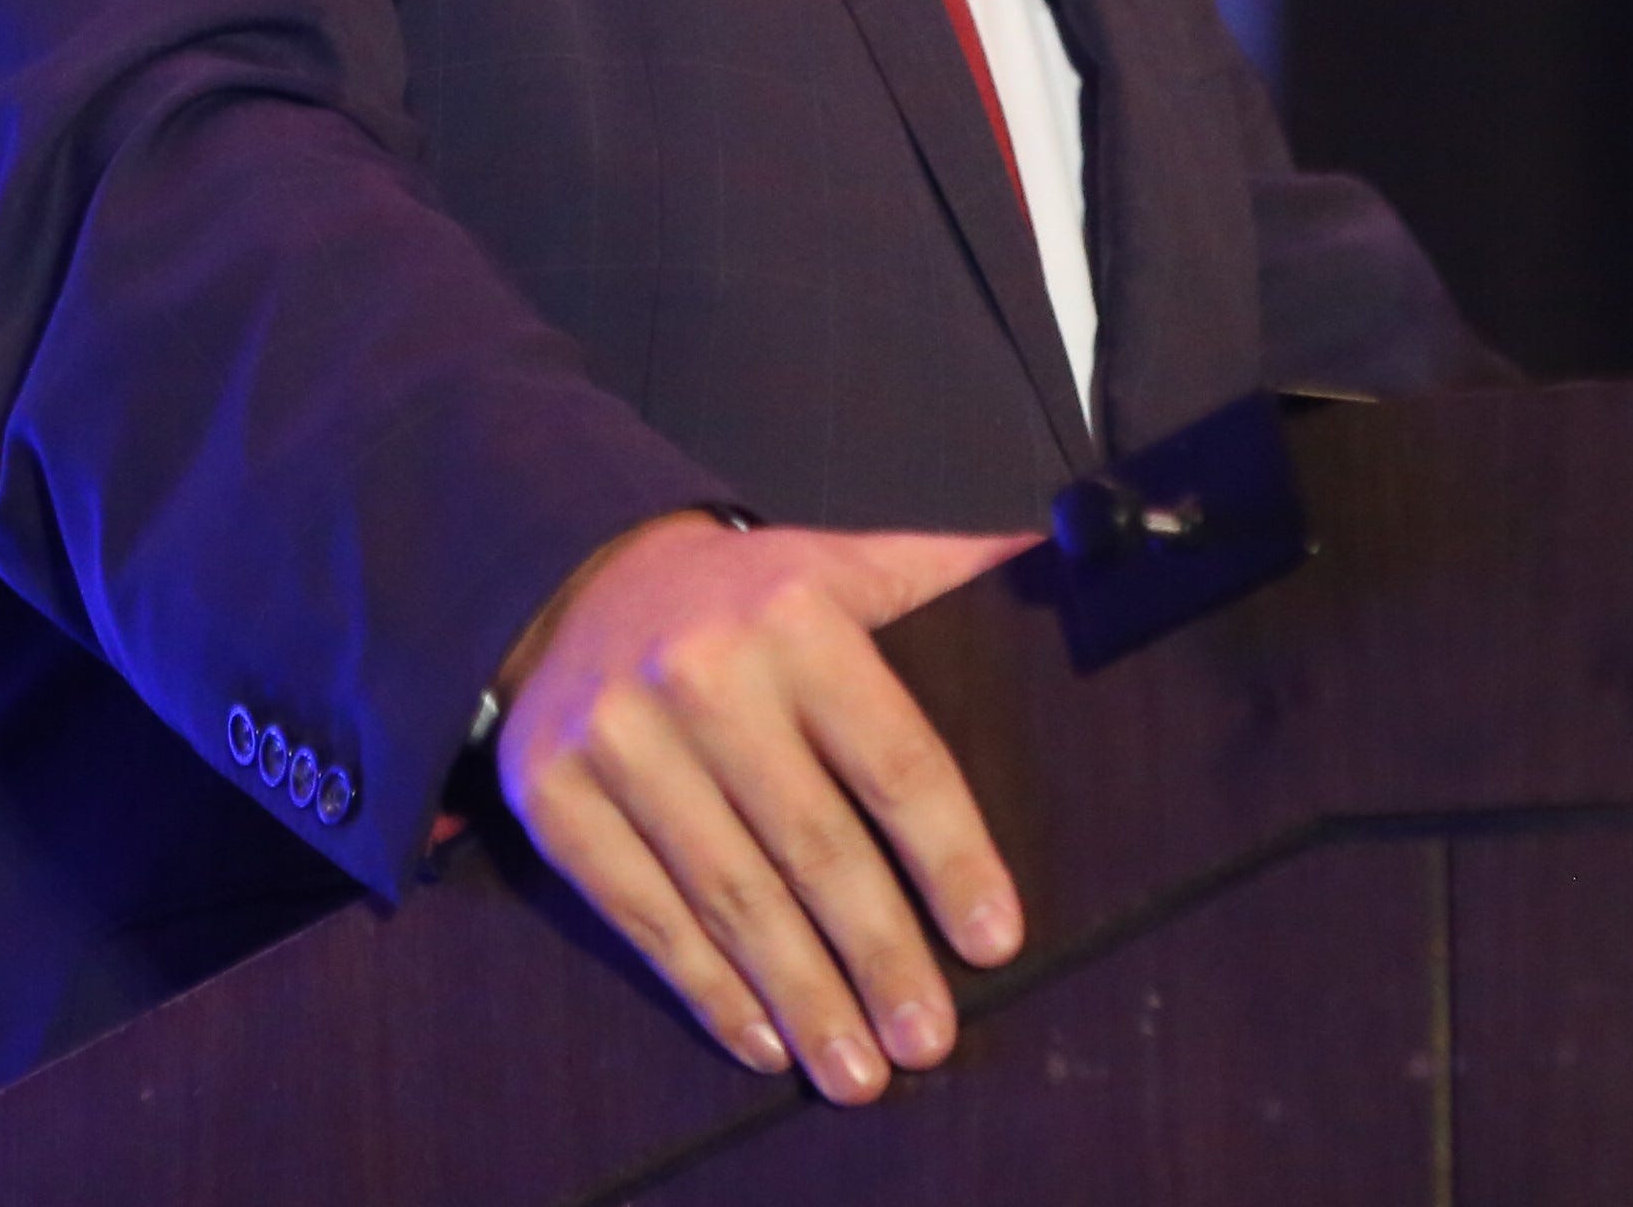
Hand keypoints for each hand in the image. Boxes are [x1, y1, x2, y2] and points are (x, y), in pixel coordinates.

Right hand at [491, 509, 1036, 1102]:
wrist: (574, 578)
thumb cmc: (748, 597)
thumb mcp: (849, 565)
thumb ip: (950, 578)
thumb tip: (1082, 558)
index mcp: (795, 617)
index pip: (893, 758)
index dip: (950, 858)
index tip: (996, 943)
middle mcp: (702, 675)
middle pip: (813, 845)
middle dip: (880, 956)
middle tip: (929, 1042)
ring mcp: (618, 739)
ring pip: (729, 895)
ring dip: (801, 996)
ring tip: (857, 1073)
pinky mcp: (550, 796)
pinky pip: (641, 912)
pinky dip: (705, 987)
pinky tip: (761, 1039)